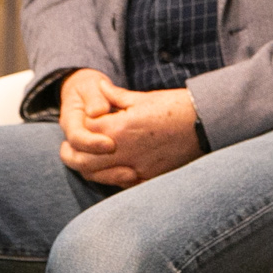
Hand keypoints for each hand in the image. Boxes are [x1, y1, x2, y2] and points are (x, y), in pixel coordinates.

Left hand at [58, 71, 201, 187]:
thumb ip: (115, 96)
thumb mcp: (142, 98)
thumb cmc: (175, 107)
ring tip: (87, 159)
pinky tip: (111, 169)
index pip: (82, 133)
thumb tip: (99, 87)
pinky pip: (119, 185)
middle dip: (70, 155)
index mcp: (119, 128)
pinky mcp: (148, 179)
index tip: (78, 125)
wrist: (205, 124)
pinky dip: (110, 178)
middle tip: (68, 149)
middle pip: (81, 161)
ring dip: (87, 168)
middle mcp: (123, 152)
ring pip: (96, 177)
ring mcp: (135, 169)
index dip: (76, 129)